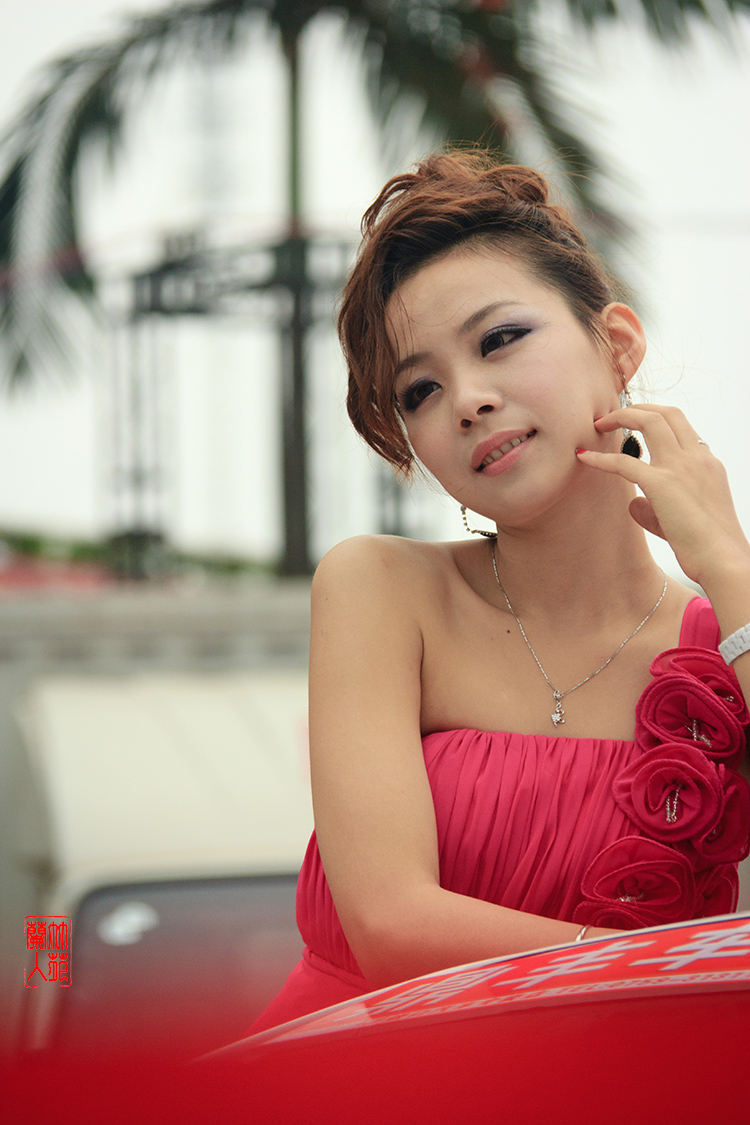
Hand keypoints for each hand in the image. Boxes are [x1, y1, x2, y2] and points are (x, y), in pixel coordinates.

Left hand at [576, 404, 749, 587]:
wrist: (724, 560)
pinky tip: (584, 458)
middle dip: (635, 408)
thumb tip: (633, 503)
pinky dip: (600, 458)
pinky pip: (623, 462)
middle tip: (610, 417)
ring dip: (620, 417)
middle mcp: (696, 457)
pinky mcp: (662, 483)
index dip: (654, 417)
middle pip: (665, 413)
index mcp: (707, 461)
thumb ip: (656, 506)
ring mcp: (680, 466)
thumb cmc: (707, 545)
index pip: (680, 425)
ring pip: (648, 421)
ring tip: (597, 425)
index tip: (633, 422)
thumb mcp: (685, 517)